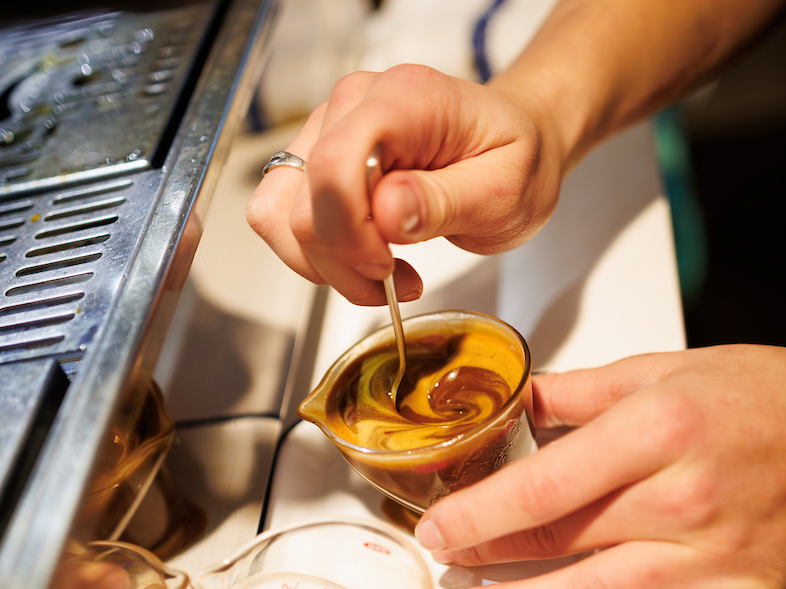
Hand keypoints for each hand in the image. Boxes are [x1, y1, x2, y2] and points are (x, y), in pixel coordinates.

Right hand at [246, 64, 564, 304]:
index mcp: (403, 101)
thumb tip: (387, 212)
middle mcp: (354, 106)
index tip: (388, 265)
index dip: (350, 232)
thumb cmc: (514, 158)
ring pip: (282, 215)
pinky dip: (316, 256)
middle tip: (396, 279)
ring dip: (326, 264)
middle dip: (344, 260)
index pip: (335, 166)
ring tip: (383, 275)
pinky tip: (362, 262)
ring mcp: (329, 131)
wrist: (513, 144)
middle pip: (304, 202)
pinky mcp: (318, 162)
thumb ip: (443, 200)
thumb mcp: (504, 189)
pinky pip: (282, 218)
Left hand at [414, 344, 785, 588]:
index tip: (439, 526)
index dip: (479, 513)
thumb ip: (576, 391)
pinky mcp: (752, 588)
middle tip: (448, 563)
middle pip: (563, 541)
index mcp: (655, 433)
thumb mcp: (655, 369)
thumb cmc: (751, 391)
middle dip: (490, 556)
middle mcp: (684, 498)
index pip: (543, 486)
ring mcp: (718, 552)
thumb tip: (514, 404)